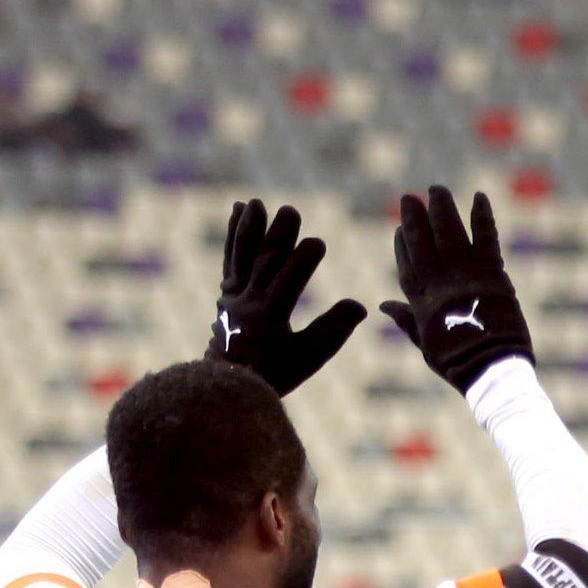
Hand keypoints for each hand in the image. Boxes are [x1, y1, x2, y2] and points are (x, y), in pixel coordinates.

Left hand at [206, 199, 366, 395]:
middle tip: (291, 211)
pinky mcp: (227, 290)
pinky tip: (239, 209)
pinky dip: (235, 234)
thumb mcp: (309, 358)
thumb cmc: (275, 373)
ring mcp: (233, 295)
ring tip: (256, 204)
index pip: (287, 284)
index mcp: (269, 319)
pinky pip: (231, 258)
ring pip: (242, 257)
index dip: (302, 262)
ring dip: (250, 229)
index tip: (318, 242)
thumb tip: (360, 305)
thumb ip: (333, 331)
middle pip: (264, 264)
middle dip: (278, 237)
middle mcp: (247, 303)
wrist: (228, 383)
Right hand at [379, 186, 532, 393]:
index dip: (402, 244)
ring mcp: (464, 273)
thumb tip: (382, 305)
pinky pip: (485, 236)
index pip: (406, 263)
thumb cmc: (458, 361)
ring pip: (449, 231)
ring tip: (436, 189)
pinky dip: (482, 215)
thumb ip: (406, 320)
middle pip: (422, 240)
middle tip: (410, 197)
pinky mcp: (492, 271)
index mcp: (420, 300)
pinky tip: (479, 196)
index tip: (399, 228)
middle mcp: (438, 281)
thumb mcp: (425, 344)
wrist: (492, 368)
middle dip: (415, 217)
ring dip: (442, 207)